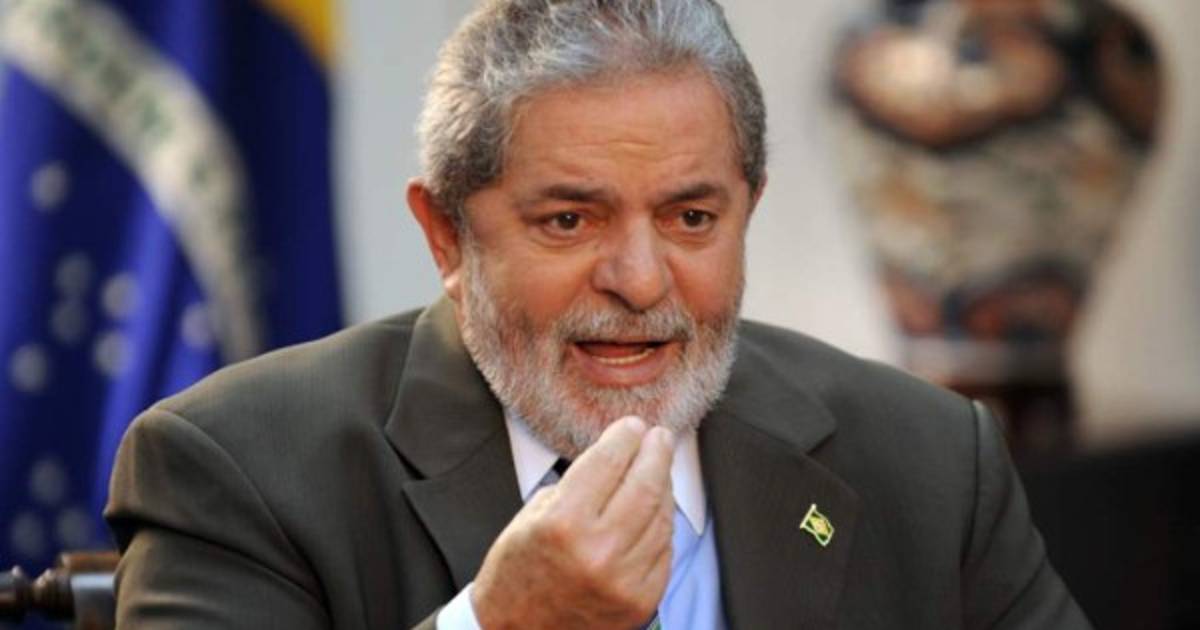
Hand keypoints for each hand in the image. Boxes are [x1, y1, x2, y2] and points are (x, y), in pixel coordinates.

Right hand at [471, 416, 674, 628]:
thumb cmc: (517, 573)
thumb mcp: (532, 516)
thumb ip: (576, 486)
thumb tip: (617, 459)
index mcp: (564, 523)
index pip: (608, 462)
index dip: (625, 437)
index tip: (634, 427)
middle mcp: (598, 551)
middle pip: (645, 485)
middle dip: (657, 454)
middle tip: (659, 438)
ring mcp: (624, 579)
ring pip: (661, 518)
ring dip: (664, 487)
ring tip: (659, 469)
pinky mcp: (640, 601)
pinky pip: (663, 551)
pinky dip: (662, 526)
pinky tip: (657, 510)